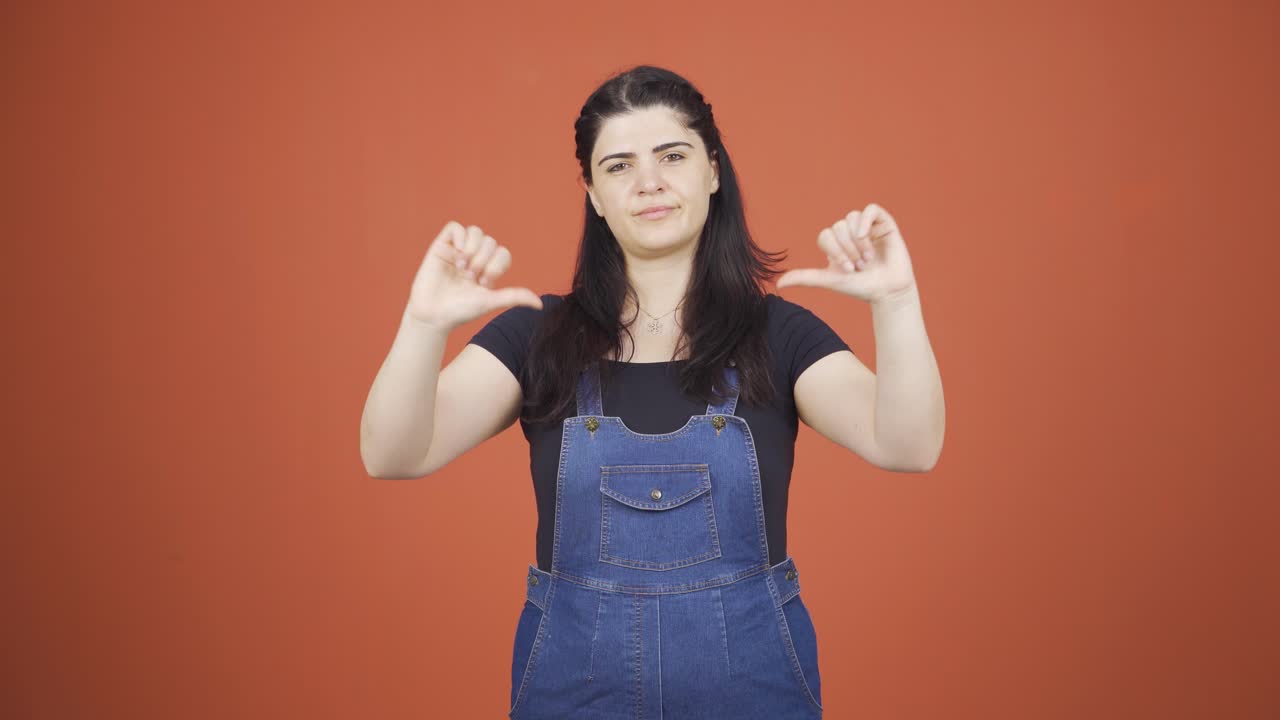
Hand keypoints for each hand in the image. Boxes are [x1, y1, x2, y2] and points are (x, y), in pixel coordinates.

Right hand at [405, 221, 542, 330]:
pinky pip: (454, 227)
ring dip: (473, 249)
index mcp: (487, 269)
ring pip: (475, 231)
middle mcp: (473, 258)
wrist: (433, 315)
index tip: (484, 283)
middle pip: (490, 242)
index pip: (503, 253)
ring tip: (462, 267)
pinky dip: (459, 237)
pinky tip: (456, 254)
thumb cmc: (461, 311)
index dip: (497, 265)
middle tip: (471, 278)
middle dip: (484, 260)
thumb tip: (540, 305)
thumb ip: (514, 297)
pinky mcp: (440, 246)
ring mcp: (457, 251)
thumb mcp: (491, 302)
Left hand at [776, 203, 916, 302]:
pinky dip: (866, 221)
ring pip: (852, 219)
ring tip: (867, 258)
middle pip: (838, 227)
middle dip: (847, 249)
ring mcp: (868, 227)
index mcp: (836, 245)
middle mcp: (851, 234)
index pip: (825, 235)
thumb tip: (779, 284)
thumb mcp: (830, 280)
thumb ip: (805, 278)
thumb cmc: (860, 287)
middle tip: (859, 266)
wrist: (888, 292)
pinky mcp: (884, 224)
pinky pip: (871, 209)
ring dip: (858, 241)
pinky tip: (867, 235)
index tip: (847, 270)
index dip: (834, 251)